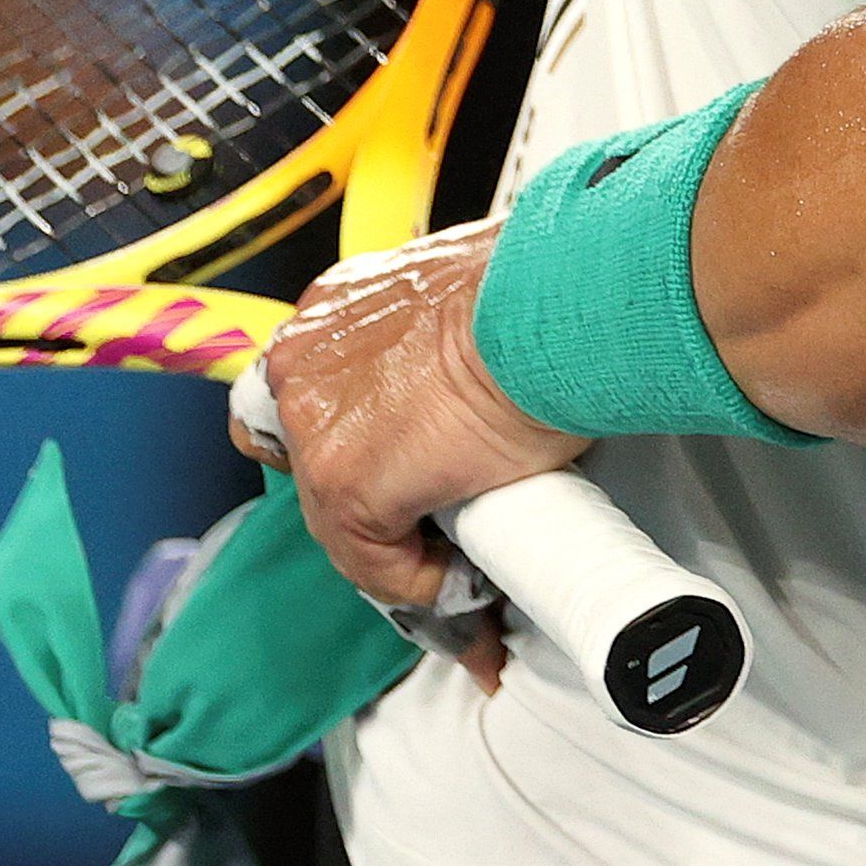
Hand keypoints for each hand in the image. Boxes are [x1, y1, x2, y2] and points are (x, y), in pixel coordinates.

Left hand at [248, 217, 582, 683]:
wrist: (559, 302)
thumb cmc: (545, 285)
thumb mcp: (475, 290)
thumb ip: (451, 332)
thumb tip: (486, 372)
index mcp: (337, 303)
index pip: (315, 387)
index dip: (356, 429)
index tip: (406, 457)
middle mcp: (306, 361)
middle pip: (313, 458)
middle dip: (376, 491)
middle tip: (438, 512)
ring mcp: (317, 429)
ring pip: (342, 518)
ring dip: (401, 544)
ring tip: (465, 554)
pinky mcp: (346, 487)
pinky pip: (374, 561)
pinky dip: (419, 579)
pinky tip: (468, 573)